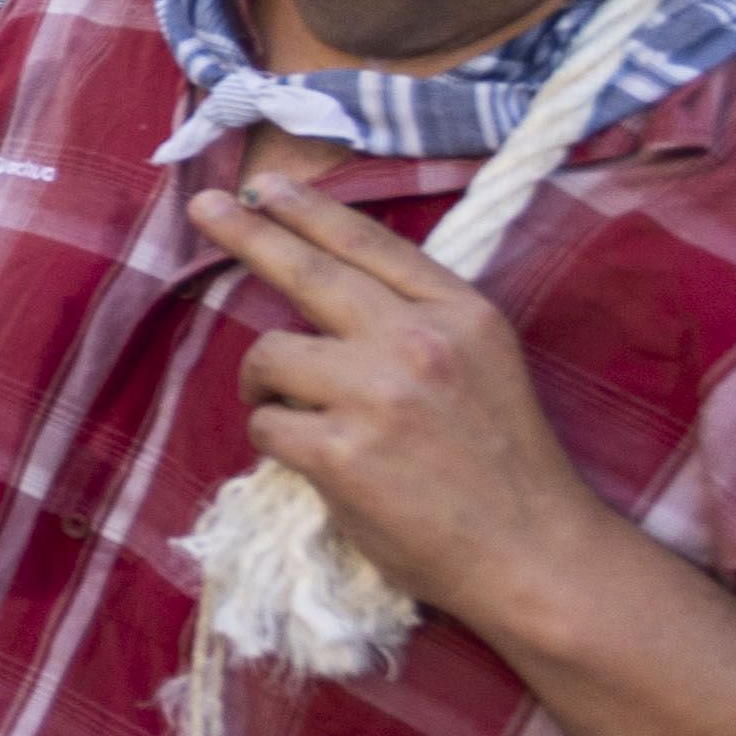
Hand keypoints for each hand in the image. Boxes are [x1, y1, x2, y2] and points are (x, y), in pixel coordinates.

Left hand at [184, 179, 605, 630]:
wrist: (531, 550)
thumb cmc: (504, 463)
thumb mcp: (485, 362)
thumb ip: (420, 320)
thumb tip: (330, 296)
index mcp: (460, 312)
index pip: (369, 245)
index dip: (310, 210)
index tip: (266, 184)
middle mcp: (417, 340)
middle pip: (307, 273)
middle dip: (247, 235)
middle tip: (205, 209)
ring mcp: (376, 395)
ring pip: (269, 355)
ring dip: (264, 384)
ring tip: (290, 409)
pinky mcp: (339, 452)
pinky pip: (265, 425)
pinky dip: (274, 440)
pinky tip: (311, 460)